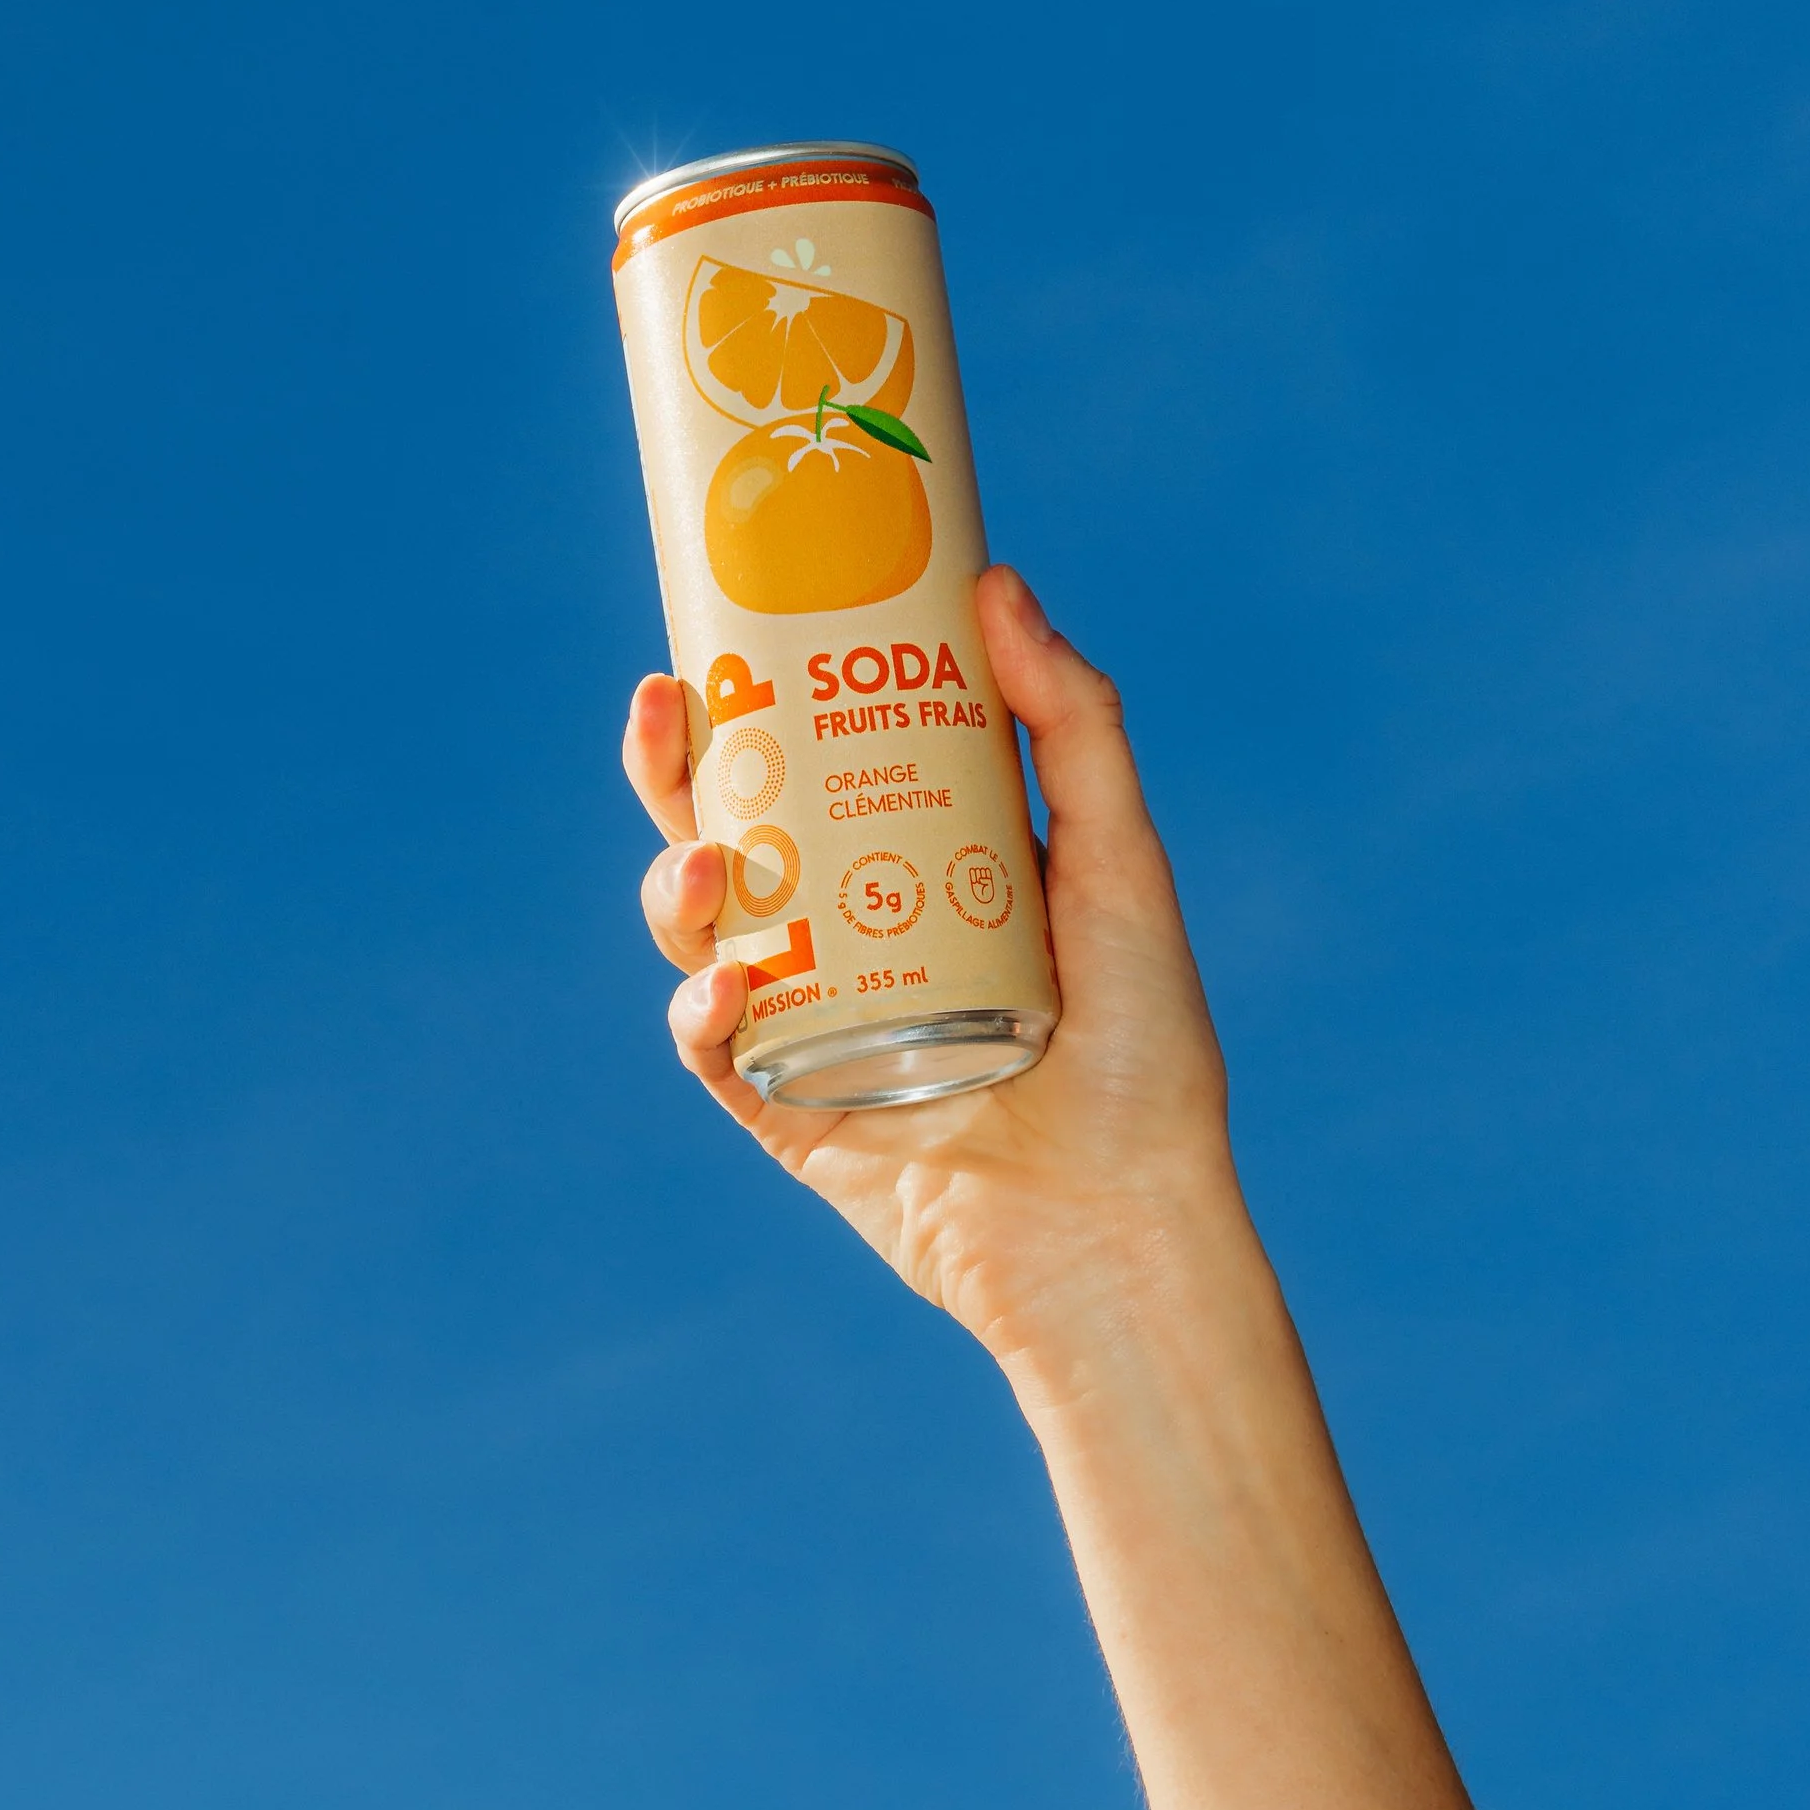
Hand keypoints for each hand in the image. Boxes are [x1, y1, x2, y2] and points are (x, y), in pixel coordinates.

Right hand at [623, 565, 1248, 1372]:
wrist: (1124, 1227)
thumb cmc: (1145, 1051)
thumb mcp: (1121, 866)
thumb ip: (1074, 725)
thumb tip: (997, 582)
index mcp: (920, 869)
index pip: (818, 762)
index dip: (760, 697)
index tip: (727, 623)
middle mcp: (854, 939)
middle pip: (733, 833)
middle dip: (677, 770)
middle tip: (663, 708)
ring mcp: (813, 1026)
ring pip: (704, 934)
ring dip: (679, 885)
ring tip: (710, 866)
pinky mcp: (791, 1115)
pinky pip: (717, 1054)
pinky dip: (705, 1015)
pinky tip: (725, 992)